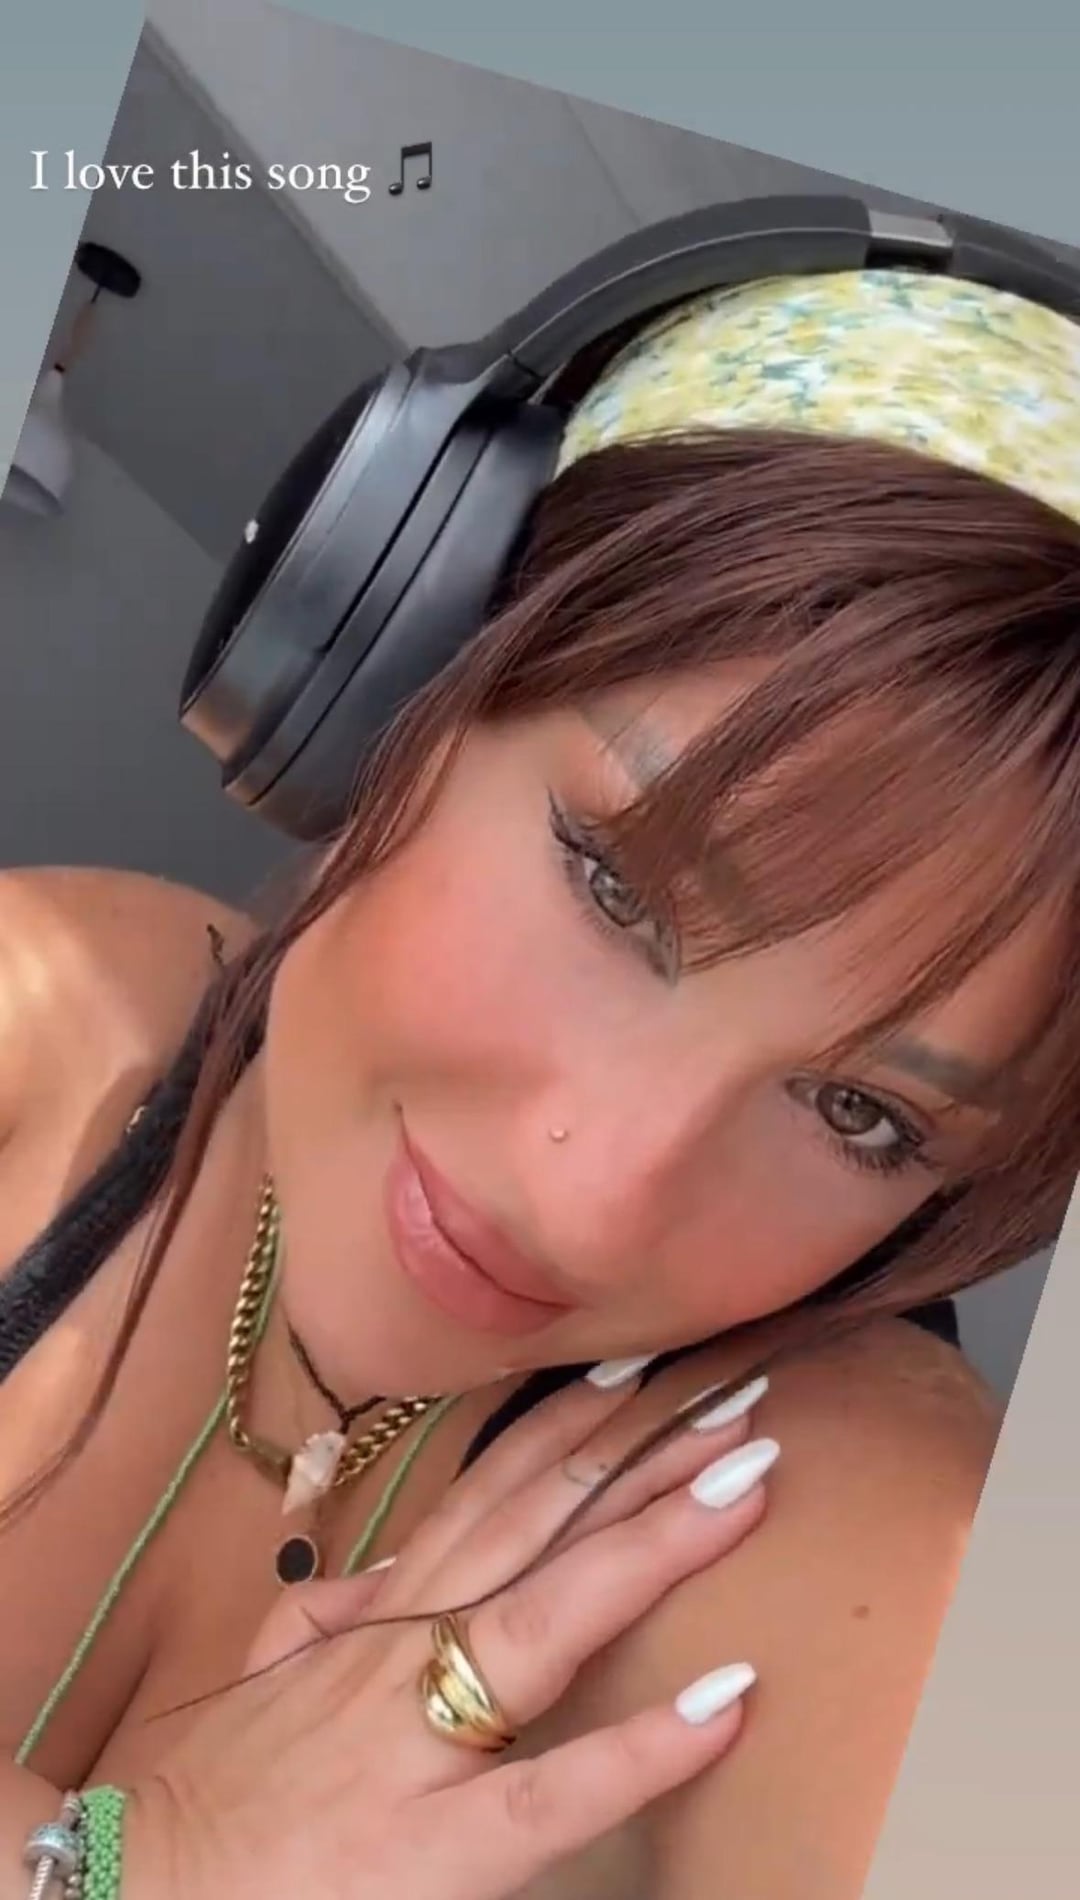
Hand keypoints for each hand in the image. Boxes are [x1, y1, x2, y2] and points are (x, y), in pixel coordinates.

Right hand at [127, 1370, 773, 1899]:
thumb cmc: (220, 1788)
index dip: (573, 1429)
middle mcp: (411, 1650)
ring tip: (748, 1487)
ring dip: (656, 1544)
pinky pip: (555, 1793)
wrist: (144, 1889)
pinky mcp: (440, 1852)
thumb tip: (379, 1573)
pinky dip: (642, 1746)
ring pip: (552, 1619)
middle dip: (646, 1458)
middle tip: (741, 1398)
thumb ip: (332, 1610)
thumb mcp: (272, 1670)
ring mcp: (426, 1742)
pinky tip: (726, 1701)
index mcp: (386, 1612)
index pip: (494, 1495)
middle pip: (542, 1529)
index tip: (647, 1369)